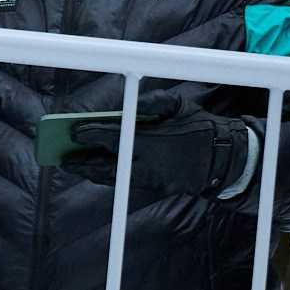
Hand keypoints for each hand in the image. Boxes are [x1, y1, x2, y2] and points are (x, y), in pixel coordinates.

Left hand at [64, 86, 255, 202]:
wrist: (226, 157)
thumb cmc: (199, 125)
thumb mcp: (179, 105)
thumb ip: (151, 101)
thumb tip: (124, 103)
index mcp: (153, 139)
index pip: (114, 137)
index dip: (91, 135)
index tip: (74, 132)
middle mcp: (151, 162)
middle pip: (108, 164)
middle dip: (83, 162)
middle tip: (63, 159)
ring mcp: (155, 178)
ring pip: (116, 178)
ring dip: (93, 173)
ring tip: (74, 166)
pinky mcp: (160, 188)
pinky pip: (129, 183)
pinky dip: (111, 178)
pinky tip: (98, 172)